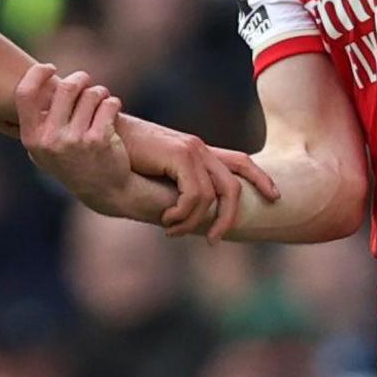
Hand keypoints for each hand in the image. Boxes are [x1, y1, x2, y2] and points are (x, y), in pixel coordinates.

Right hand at [14, 64, 173, 222]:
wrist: (103, 190)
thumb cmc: (68, 162)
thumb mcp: (40, 152)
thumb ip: (24, 130)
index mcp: (32, 138)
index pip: (25, 94)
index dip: (36, 74)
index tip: (50, 68)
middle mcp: (51, 139)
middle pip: (65, 88)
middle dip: (79, 78)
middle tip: (84, 80)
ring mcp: (76, 140)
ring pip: (90, 94)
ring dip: (98, 91)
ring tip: (100, 97)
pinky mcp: (99, 139)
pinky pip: (108, 104)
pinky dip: (112, 103)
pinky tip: (111, 109)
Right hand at [115, 115, 280, 242]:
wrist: (100, 136)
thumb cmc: (119, 158)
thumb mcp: (152, 176)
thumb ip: (172, 190)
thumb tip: (187, 217)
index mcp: (195, 152)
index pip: (240, 162)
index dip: (261, 178)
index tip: (275, 197)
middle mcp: (198, 148)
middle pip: (233, 186)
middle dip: (230, 218)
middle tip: (213, 240)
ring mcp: (191, 148)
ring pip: (213, 196)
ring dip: (193, 222)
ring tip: (171, 230)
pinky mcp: (180, 153)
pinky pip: (196, 194)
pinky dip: (183, 214)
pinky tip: (166, 219)